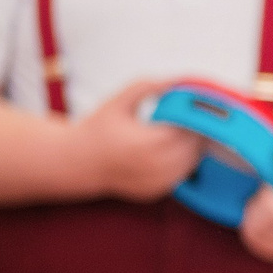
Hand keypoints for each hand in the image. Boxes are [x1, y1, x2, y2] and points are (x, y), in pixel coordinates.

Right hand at [74, 78, 202, 200]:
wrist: (77, 162)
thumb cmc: (98, 129)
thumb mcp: (117, 103)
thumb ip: (144, 88)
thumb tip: (173, 81)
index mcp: (146, 144)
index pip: (187, 131)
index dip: (193, 119)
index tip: (192, 107)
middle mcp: (154, 167)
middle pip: (194, 148)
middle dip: (195, 133)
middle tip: (191, 118)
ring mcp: (156, 183)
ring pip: (192, 164)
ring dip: (192, 148)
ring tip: (181, 132)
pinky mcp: (156, 192)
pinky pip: (181, 176)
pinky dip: (183, 163)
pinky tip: (172, 150)